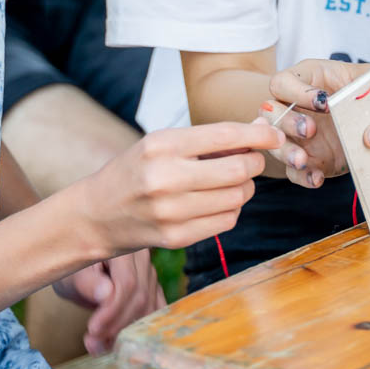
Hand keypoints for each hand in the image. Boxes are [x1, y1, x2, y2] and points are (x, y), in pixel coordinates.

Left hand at [52, 250, 165, 354]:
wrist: (78, 269)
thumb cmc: (72, 269)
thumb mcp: (71, 275)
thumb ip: (87, 282)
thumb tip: (106, 293)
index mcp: (122, 245)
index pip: (127, 282)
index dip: (113, 310)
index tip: (93, 329)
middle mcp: (142, 256)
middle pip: (140, 296)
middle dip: (117, 324)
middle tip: (93, 343)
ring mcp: (150, 271)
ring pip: (148, 306)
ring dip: (125, 331)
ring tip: (100, 346)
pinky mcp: (153, 287)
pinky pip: (153, 310)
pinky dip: (138, 329)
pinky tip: (118, 342)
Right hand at [74, 122, 276, 252]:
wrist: (95, 214)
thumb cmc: (134, 172)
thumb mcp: (160, 144)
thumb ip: (207, 139)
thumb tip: (260, 131)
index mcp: (161, 145)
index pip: (224, 136)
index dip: (258, 136)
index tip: (275, 135)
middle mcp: (165, 178)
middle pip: (237, 170)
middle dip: (254, 163)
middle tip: (252, 160)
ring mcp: (170, 212)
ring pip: (236, 198)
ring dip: (244, 188)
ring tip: (231, 182)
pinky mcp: (175, 237)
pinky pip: (226, 222)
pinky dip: (231, 209)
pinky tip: (217, 202)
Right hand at [265, 58, 369, 187]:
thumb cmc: (364, 93)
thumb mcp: (366, 80)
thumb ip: (366, 77)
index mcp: (303, 82)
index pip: (282, 83)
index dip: (298, 92)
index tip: (325, 102)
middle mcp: (292, 108)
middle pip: (270, 113)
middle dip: (288, 122)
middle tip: (310, 130)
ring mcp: (295, 137)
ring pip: (275, 143)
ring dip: (286, 152)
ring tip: (302, 160)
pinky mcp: (306, 160)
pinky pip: (293, 172)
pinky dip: (303, 176)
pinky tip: (316, 178)